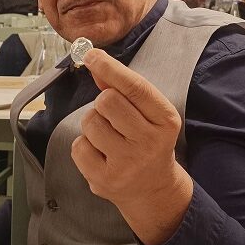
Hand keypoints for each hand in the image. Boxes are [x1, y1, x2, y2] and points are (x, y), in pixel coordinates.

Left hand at [72, 49, 192, 244]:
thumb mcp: (148, 114)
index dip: (110, 68)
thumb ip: (124, 89)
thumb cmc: (148, 142)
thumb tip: (96, 63)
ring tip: (108, 137)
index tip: (91, 55)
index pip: (135, 88)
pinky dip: (85, 145)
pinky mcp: (104, 179)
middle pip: (108, 101)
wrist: (153, 189)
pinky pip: (79, 145)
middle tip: (112, 115)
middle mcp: (149, 143)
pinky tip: (101, 153)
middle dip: (103, 102)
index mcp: (165, 120)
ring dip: (93, 124)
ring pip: (90, 122)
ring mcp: (126, 163)